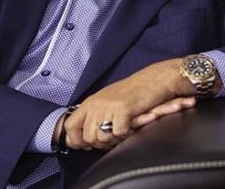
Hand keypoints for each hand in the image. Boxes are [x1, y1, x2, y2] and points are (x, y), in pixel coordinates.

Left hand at [63, 58, 197, 150]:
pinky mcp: (122, 110)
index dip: (76, 140)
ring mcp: (108, 106)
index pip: (69, 126)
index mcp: (90, 102)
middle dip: (100, 144)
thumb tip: (81, 140)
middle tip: (113, 136)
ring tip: (123, 130)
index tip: (86, 145)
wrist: (155, 79)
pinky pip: (118, 134)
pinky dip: (126, 135)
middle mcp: (95, 103)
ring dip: (114, 140)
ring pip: (101, 139)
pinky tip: (131, 126)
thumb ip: (94, 118)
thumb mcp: (108, 103)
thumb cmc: (134, 93)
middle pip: (87, 138)